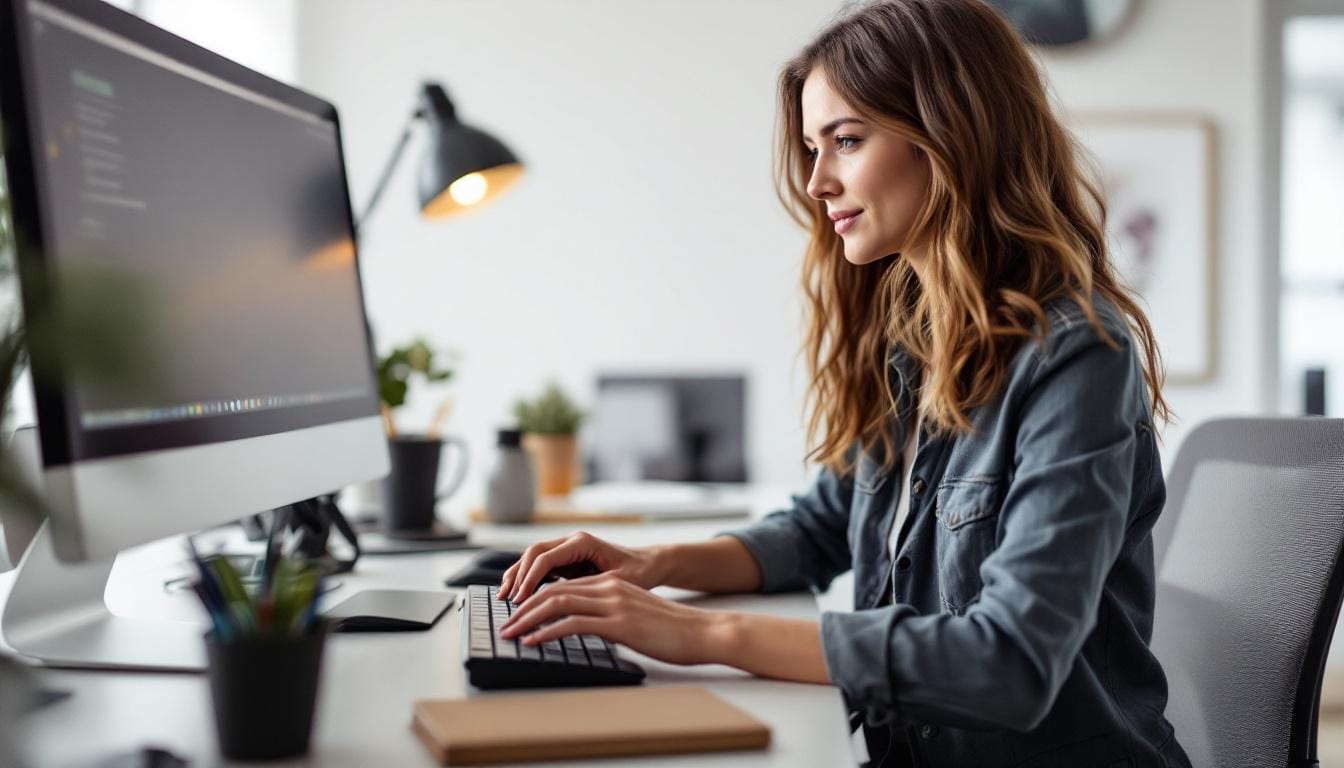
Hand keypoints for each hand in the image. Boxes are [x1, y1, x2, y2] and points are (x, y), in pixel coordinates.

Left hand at [498, 573, 728, 665]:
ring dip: (528, 619)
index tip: (517, 615)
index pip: (562, 586)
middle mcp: (608, 589)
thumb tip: (586, 627)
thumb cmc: (672, 630)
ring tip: (511, 634)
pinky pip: (573, 624)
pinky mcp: (619, 623)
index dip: (534, 599)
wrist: (701, 632)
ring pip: (557, 603)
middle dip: (523, 608)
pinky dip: (547, 632)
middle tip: (505, 625)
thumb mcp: (634, 616)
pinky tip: (533, 641)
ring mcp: (613, 604)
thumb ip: (609, 615)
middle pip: (553, 591)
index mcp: (610, 586)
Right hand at [499, 531, 662, 602]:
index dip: (529, 579)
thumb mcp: (617, 583)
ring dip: (517, 576)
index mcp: (582, 542)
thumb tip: (566, 602)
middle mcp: (571, 540)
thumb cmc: (638, 574)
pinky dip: (527, 578)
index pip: (545, 558)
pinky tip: (519, 595)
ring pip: (533, 558)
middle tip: (506, 600)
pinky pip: (540, 566)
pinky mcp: (566, 559)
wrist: (649, 565)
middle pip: (533, 553)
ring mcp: (567, 548)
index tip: (520, 600)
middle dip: (517, 576)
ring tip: (504, 597)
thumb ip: (590, 588)